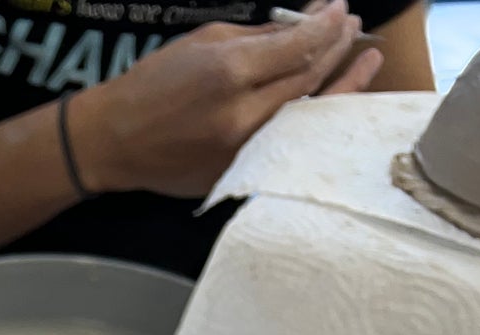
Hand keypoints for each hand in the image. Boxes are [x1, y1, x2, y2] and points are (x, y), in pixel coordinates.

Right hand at [69, 0, 382, 200]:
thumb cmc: (153, 86)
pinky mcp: (239, 173)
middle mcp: (241, 115)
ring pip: (307, 116)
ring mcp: (242, 150)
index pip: (298, 45)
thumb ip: (258, 37)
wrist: (115, 142)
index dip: (327, 25)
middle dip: (337, 50)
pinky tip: (328, 101)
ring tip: (365, 64)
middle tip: (353, 31)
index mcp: (229, 73)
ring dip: (341, 87)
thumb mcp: (204, 43)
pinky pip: (288, 143)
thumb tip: (302, 26)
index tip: (340, 10)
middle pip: (309, 79)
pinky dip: (312, 119)